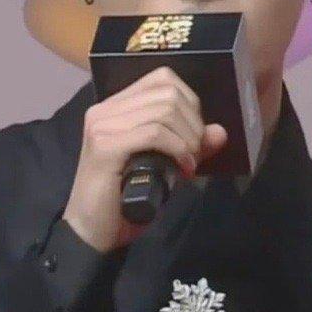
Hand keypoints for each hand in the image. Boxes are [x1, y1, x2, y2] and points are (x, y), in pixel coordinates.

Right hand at [62, 65, 227, 252]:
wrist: (92, 232)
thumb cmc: (125, 199)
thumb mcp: (165, 166)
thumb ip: (189, 145)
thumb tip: (220, 131)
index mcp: (115, 107)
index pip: (163, 79)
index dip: (190, 102)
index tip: (194, 135)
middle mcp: (105, 109)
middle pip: (168, 92)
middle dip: (193, 123)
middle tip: (194, 154)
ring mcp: (102, 125)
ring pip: (164, 111)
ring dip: (187, 139)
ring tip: (188, 164)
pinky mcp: (105, 146)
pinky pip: (154, 133)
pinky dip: (177, 149)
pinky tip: (181, 169)